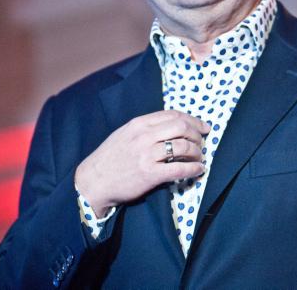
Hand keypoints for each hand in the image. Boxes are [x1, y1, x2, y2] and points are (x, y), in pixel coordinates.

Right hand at [75, 110, 209, 216]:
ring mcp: (146, 155)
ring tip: (200, 158)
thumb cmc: (110, 158)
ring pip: (183, 146)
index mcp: (139, 123)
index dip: (193, 120)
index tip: (203, 127)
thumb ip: (146, 128)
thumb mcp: (125, 134)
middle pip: (182, 127)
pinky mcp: (149, 174)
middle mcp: (144, 136)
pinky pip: (179, 169)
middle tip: (203, 143)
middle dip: (197, 134)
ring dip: (197, 152)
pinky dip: (194, 169)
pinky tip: (199, 170)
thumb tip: (172, 125)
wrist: (93, 182)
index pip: (173, 115)